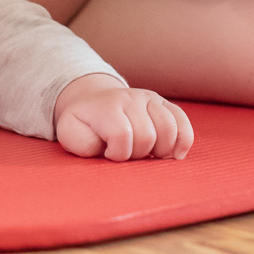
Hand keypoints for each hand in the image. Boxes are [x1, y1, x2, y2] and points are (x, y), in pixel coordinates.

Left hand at [53, 74, 194, 160]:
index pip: (122, 135)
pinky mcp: (164, 104)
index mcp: (107, 107)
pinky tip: (176, 154)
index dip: (118, 154)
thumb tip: (104, 149)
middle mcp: (130, 98)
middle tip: (126, 155)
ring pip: (169, 129)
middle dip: (137, 154)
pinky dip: (183, 141)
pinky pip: (183, 121)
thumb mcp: (69, 133)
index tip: (109, 154)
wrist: (94, 101)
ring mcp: (149, 99)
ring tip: (147, 155)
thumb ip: (81, 143)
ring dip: (160, 150)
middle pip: (147, 135)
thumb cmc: (84, 124)